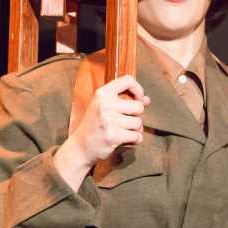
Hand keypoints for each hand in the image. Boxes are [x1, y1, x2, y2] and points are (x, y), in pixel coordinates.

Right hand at [55, 75, 149, 190]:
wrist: (80, 147)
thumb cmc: (95, 125)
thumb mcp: (106, 107)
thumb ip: (127, 101)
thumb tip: (147, 100)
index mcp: (102, 93)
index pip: (128, 80)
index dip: (138, 90)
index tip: (137, 100)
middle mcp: (105, 104)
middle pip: (139, 106)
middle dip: (136, 116)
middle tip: (125, 122)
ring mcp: (108, 120)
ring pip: (139, 123)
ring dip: (135, 130)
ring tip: (122, 132)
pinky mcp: (113, 136)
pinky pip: (137, 136)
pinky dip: (135, 140)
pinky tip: (124, 140)